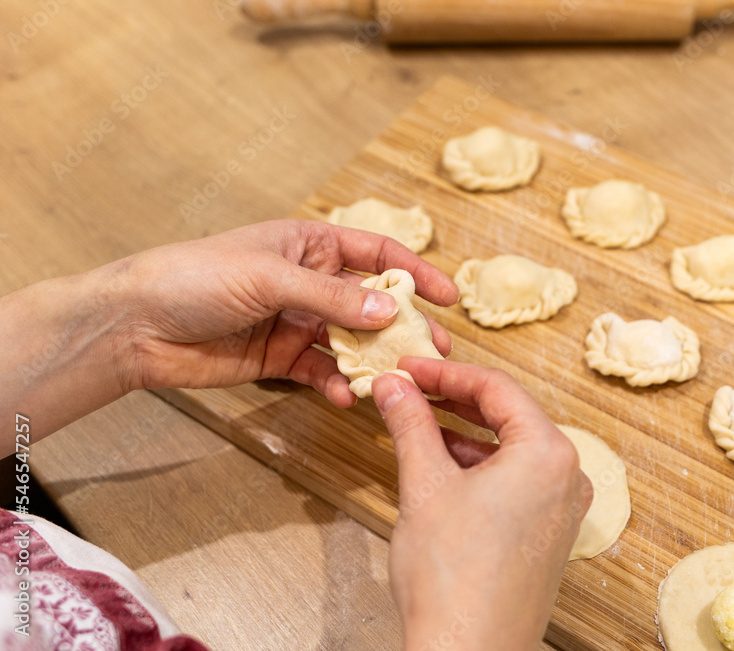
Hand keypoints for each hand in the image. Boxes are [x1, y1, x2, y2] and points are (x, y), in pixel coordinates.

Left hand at [115, 219, 456, 405]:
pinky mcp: (281, 359)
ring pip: (352, 341)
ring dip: (375, 359)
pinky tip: (348, 396)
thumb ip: (332, 296)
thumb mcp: (270, 277)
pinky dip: (339, 383)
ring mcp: (297, 322)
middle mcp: (309, 282)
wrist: (137, 326)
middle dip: (403, 326)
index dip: (415, 271)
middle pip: (371, 302)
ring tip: (399, 380)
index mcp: (309, 244)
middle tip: (433, 352)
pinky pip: (323, 371)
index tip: (448, 297)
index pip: (376, 252)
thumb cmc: (196, 277)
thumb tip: (390, 308)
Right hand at [372, 358, 593, 650]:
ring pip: (511, 448)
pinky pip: (517, 480)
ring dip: (465, 433)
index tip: (409, 368)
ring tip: (418, 422)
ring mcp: (562, 507)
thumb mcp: (424, 484)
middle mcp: (568, 475)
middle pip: (509, 414)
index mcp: (548, 452)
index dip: (446, 373)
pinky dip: (480, 465)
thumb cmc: (452, 578)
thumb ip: (410, 424)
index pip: (496, 388)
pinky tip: (443, 464)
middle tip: (410, 388)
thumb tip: (393, 386)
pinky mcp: (550, 533)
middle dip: (455, 400)